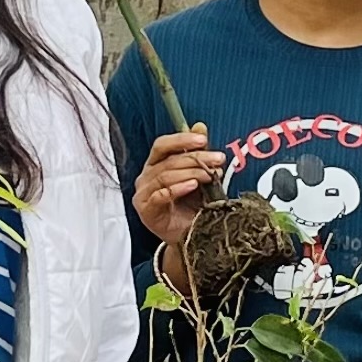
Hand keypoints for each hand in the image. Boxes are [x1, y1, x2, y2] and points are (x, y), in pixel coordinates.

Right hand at [133, 128, 218, 249]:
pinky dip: (178, 188)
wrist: (189, 235)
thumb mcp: (199, 175)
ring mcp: (143, 193)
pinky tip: (192, 186)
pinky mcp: (146, 210)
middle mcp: (146, 177)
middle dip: (195, 158)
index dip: (181, 139)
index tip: (203, 139)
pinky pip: (160, 195)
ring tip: (209, 175)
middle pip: (168, 160)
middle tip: (217, 159)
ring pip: (165, 175)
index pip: (162, 145)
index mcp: (156, 164)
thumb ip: (197, 152)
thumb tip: (200, 126)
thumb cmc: (190, 205)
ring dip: (191, 172)